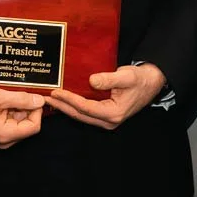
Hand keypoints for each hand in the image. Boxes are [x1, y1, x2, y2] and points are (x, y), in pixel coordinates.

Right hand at [0, 87, 44, 148]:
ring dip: (18, 107)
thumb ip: (21, 99)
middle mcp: (4, 141)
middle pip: (27, 124)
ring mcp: (0, 137)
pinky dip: (10, 110)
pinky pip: (10, 121)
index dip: (37, 110)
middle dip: (26, 108)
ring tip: (7, 95)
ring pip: (19, 121)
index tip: (34, 97)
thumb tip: (40, 100)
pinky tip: (2, 100)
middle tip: (19, 93)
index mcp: (5, 135)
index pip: (34, 126)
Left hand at [44, 63, 166, 129]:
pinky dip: (73, 107)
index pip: (85, 107)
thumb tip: (92, 81)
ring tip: (51, 99)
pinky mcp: (105, 115)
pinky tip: (63, 101)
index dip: (69, 100)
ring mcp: (106, 120)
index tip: (56, 92)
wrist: (151, 83)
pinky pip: (85, 113)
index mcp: (113, 113)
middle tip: (46, 98)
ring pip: (81, 116)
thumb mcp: (126, 76)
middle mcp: (109, 121)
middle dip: (62, 106)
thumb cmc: (139, 79)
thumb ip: (109, 79)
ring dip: (65, 108)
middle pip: (80, 115)